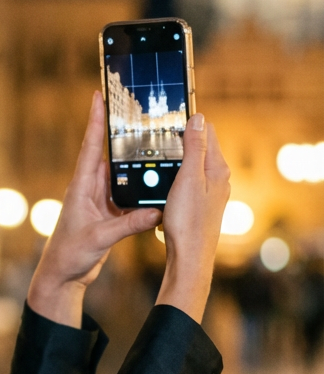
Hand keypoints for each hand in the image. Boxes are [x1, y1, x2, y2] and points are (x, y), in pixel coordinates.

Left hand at [28, 90, 160, 326]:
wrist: (63, 276)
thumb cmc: (69, 254)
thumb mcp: (100, 238)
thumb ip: (128, 225)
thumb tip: (156, 211)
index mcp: (82, 187)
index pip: (90, 147)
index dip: (96, 121)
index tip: (98, 95)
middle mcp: (91, 189)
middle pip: (108, 154)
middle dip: (120, 132)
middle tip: (134, 109)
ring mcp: (100, 201)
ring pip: (121, 174)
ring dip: (134, 160)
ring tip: (153, 138)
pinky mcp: (109, 214)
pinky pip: (128, 195)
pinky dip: (141, 188)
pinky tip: (156, 181)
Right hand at [156, 114, 229, 322]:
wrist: (189, 258)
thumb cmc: (188, 221)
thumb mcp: (189, 178)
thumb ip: (194, 147)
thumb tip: (198, 118)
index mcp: (217, 168)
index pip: (206, 131)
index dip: (187, 122)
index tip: (168, 115)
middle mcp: (217, 179)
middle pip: (199, 147)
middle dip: (181, 140)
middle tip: (157, 133)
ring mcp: (209, 193)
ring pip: (191, 166)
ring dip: (176, 159)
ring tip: (156, 154)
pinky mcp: (199, 205)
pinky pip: (186, 182)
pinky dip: (174, 177)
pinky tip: (161, 182)